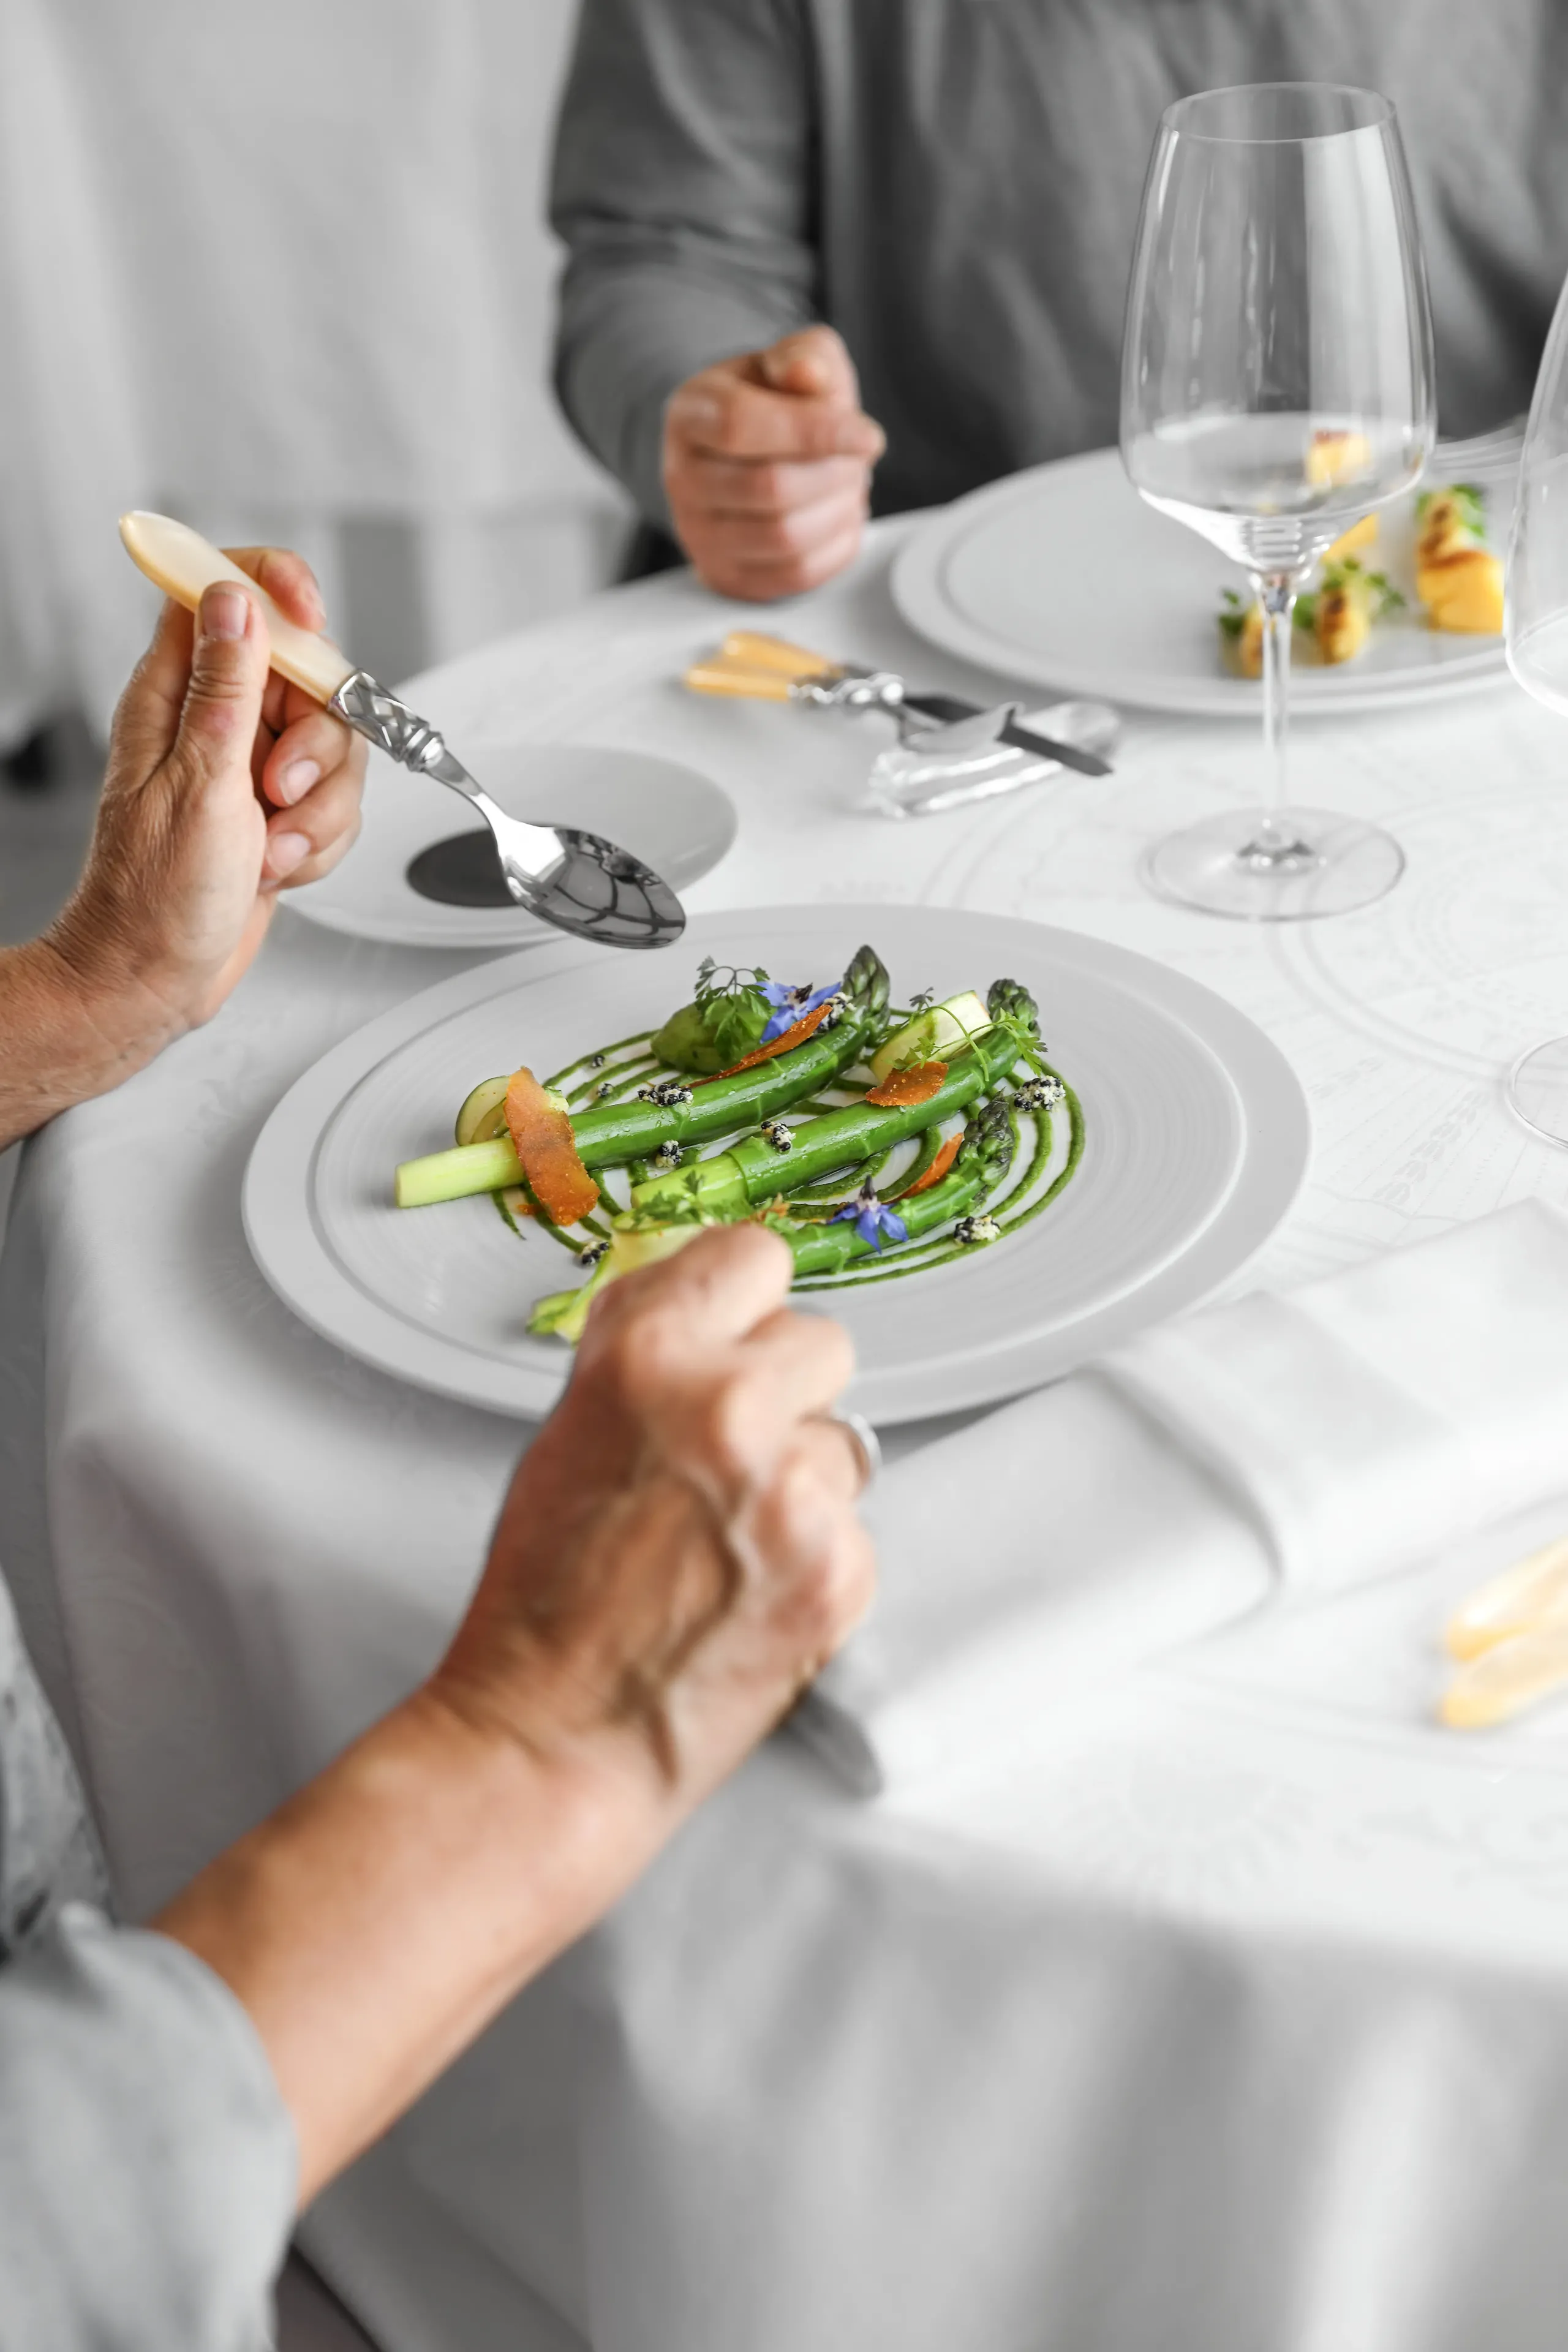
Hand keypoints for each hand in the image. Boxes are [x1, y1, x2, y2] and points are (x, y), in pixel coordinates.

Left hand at [47, 550, 366, 1046]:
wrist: (155, 979)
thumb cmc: (153, 897)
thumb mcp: (198, 781)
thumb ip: (227, 685)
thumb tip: (234, 599)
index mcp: (173, 694)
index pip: (223, 591)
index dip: (275, 588)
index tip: (309, 616)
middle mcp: (213, 722)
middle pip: (308, 676)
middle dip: (318, 741)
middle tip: (280, 786)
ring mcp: (247, 767)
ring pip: (335, 747)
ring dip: (321, 806)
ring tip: (274, 845)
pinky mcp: (277, 810)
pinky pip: (336, 801)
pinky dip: (321, 840)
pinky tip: (279, 866)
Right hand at [436, 1224, 876, 1800]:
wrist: (553, 1736)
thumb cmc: (544, 1596)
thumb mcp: (571, 1428)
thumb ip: (644, 1348)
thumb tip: (701, 1290)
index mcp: (647, 1356)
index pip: (754, 1257)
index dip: (741, 1303)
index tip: (735, 1332)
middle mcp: (729, 1408)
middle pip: (821, 1343)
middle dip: (782, 1392)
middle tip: (725, 1458)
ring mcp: (795, 1492)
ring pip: (845, 1438)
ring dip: (801, 1477)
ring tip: (726, 1539)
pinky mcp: (841, 1569)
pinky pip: (855, 1524)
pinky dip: (815, 1554)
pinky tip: (748, 1589)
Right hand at [663, 325, 884, 601]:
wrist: (741, 456)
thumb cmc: (770, 405)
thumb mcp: (790, 362)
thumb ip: (804, 357)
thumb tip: (808, 374)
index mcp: (690, 415)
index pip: (741, 425)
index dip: (814, 432)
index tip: (867, 436)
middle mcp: (682, 478)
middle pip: (770, 488)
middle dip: (835, 473)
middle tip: (859, 459)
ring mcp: (699, 534)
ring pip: (786, 538)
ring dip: (839, 511)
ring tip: (851, 485)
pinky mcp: (726, 575)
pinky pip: (796, 575)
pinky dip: (836, 547)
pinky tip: (840, 517)